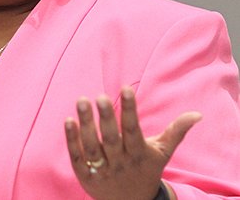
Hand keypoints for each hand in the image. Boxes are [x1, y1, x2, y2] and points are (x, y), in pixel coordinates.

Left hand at [64, 86, 201, 199]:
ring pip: (92, 147)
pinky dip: (72, 141)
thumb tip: (197, 114)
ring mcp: (102, 170)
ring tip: (81, 101)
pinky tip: (68, 121)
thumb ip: (176, 132)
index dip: (129, 110)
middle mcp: (120, 162)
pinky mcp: (86, 176)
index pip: (133, 130)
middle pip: (111, 139)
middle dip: (106, 118)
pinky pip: (77, 158)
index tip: (125, 88)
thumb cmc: (146, 170)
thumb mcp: (161, 153)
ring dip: (85, 125)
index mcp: (138, 153)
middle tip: (99, 97)